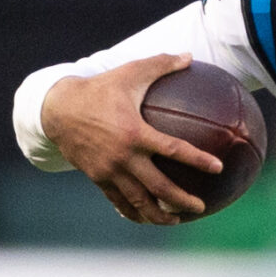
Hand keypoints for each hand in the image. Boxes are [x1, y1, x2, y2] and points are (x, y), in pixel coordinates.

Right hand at [38, 54, 223, 224]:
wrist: (56, 109)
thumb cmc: (99, 89)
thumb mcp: (129, 73)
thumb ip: (161, 65)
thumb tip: (190, 56)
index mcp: (135, 133)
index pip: (174, 150)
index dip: (198, 160)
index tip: (218, 168)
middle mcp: (123, 157)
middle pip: (159, 187)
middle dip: (182, 201)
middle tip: (200, 207)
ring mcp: (109, 171)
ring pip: (139, 201)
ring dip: (159, 215)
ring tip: (175, 220)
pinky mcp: (97, 179)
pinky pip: (118, 201)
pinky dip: (133, 212)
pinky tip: (146, 218)